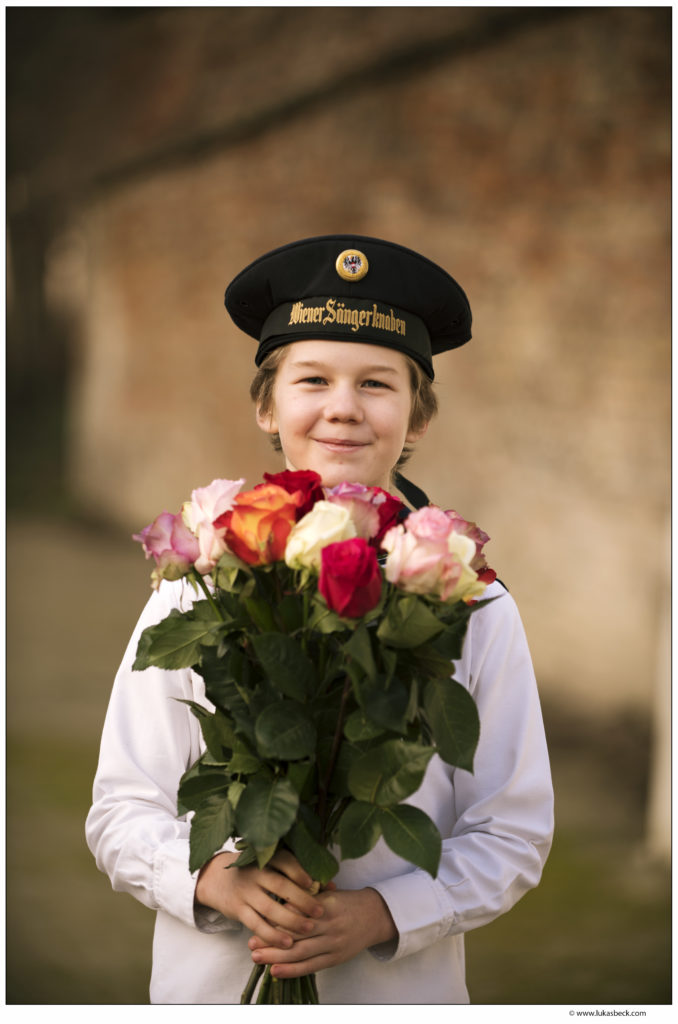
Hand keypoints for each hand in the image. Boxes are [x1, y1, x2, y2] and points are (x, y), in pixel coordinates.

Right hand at [195, 849, 324, 948]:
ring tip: (308, 929)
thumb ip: (298, 873)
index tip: (315, 884)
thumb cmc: (257, 872)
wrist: (217, 878)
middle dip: (302, 900)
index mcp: (266, 857)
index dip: (300, 872)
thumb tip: (332, 886)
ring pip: (269, 908)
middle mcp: (255, 872)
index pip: (284, 860)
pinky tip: (287, 942)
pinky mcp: (237, 909)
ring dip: (290, 920)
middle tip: (320, 912)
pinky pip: (256, 924)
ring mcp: (245, 891)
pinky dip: (272, 935)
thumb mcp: (272, 866)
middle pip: (280, 886)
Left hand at [247, 886, 396, 977]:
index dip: (276, 918)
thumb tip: (280, 902)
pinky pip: (311, 966)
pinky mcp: (335, 958)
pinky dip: (292, 970)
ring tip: (257, 957)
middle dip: (270, 940)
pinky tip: (276, 971)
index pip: (297, 912)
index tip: (257, 919)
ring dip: (276, 956)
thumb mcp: (329, 893)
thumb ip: (307, 897)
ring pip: (300, 952)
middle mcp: (329, 925)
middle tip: (250, 943)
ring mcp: (332, 943)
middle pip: (295, 934)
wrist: (376, 916)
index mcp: (326, 904)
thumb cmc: (347, 901)